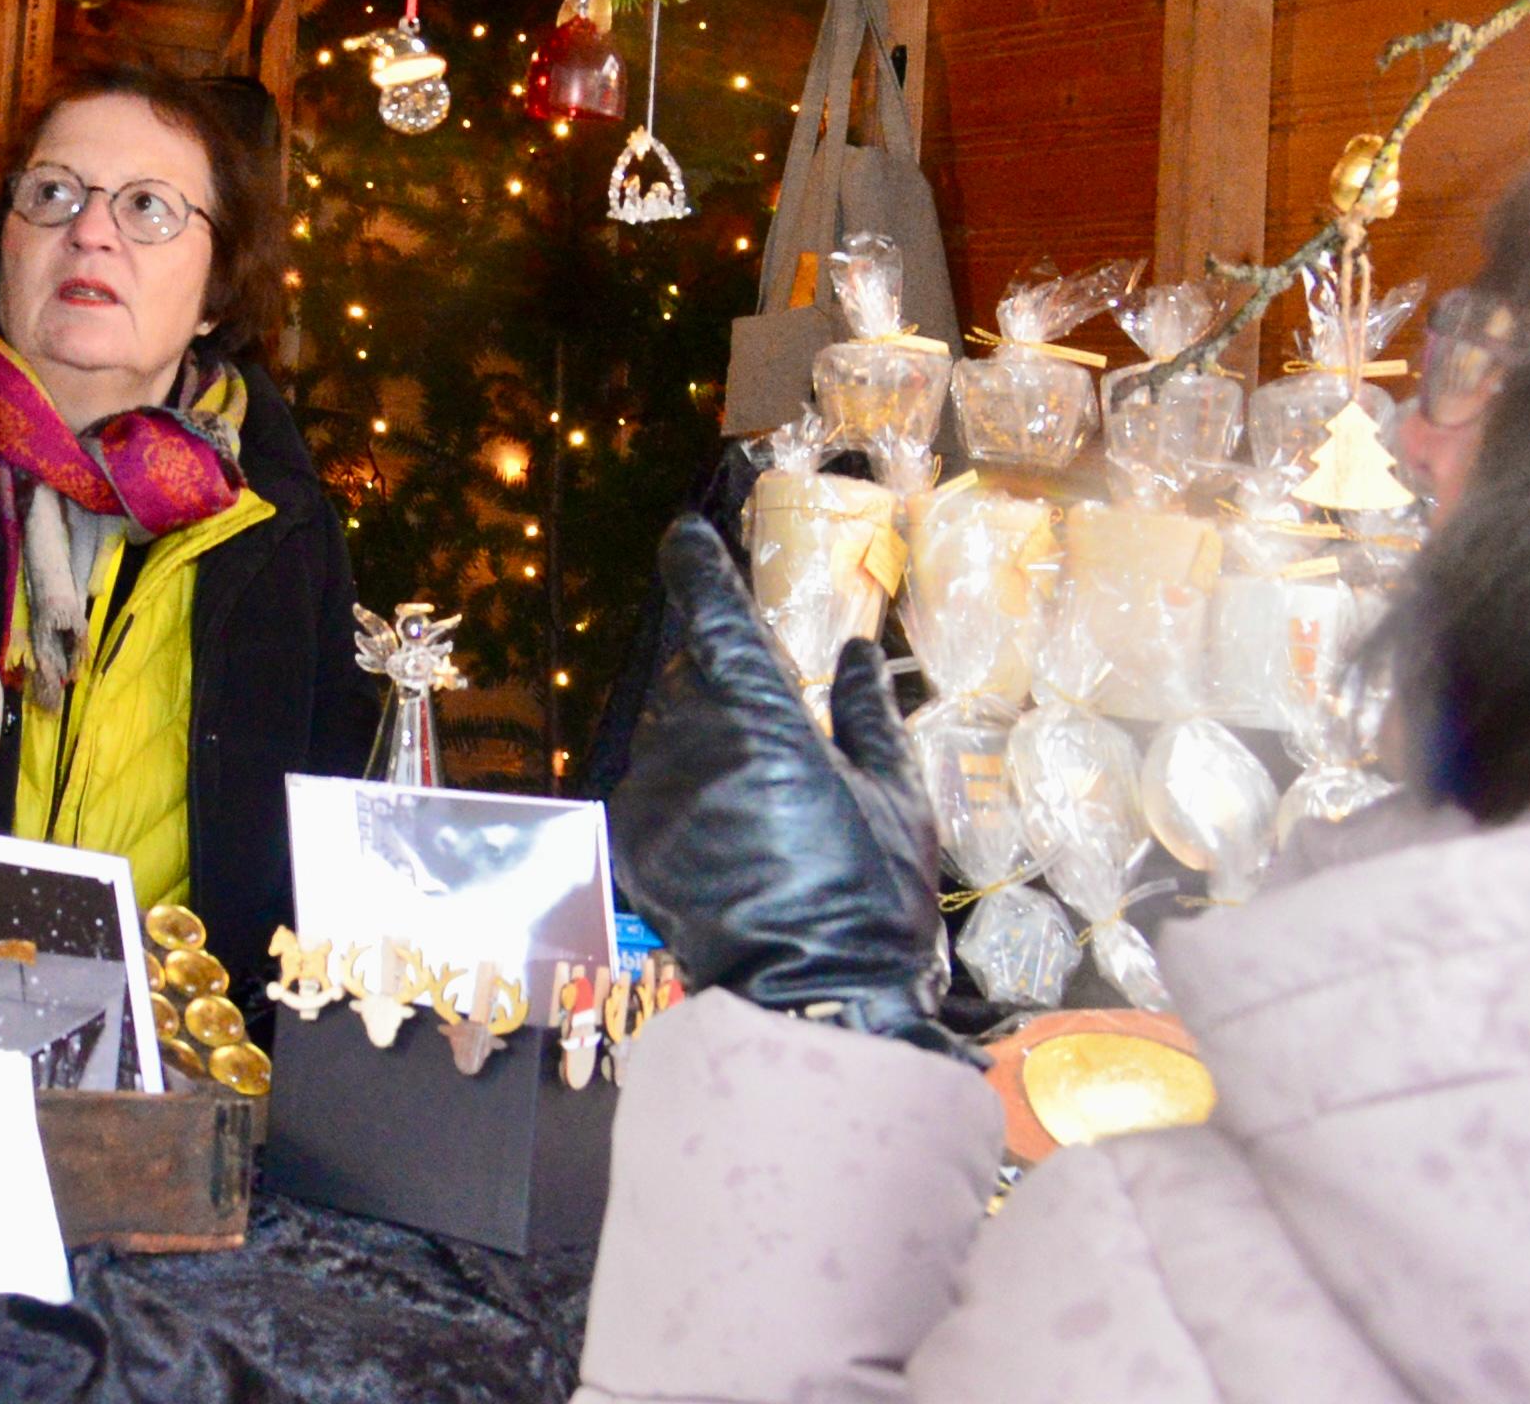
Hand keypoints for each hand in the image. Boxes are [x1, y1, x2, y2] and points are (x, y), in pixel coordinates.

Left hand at [612, 519, 974, 1060]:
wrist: (813, 994)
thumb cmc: (871, 895)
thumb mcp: (896, 798)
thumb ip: (871, 715)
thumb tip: (860, 650)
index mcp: (760, 720)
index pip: (712, 616)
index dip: (696, 567)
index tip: (687, 535)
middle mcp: (693, 742)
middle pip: (698, 682)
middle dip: (732, 694)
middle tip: (785, 758)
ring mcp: (655, 792)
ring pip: (675, 735)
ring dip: (712, 749)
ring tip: (770, 819)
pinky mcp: (632, 836)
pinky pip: (658, 789)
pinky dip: (690, 798)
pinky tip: (736, 846)